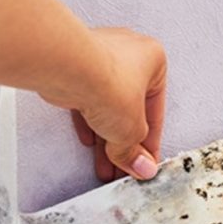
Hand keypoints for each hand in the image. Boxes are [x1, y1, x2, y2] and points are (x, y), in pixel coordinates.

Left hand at [41, 28, 166, 181]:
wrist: (67, 69)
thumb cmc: (107, 82)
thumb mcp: (130, 129)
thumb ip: (134, 152)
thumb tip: (141, 167)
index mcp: (153, 61)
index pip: (155, 112)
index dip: (150, 144)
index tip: (145, 164)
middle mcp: (128, 55)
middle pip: (129, 111)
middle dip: (125, 145)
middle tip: (124, 168)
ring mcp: (99, 60)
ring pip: (107, 108)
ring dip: (106, 140)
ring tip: (105, 165)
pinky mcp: (75, 71)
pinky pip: (86, 102)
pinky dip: (89, 124)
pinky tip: (89, 144)